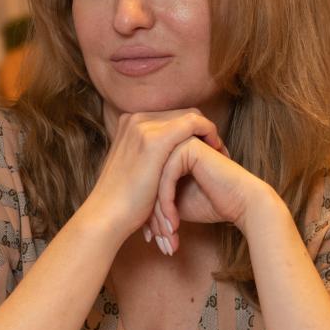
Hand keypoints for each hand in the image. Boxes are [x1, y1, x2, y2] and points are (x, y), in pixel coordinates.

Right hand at [78, 109, 228, 245]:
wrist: (107, 215)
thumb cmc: (121, 201)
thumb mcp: (131, 168)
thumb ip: (143, 155)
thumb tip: (158, 160)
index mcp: (128, 124)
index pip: (170, 117)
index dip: (191, 130)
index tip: (206, 148)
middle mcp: (135, 119)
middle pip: (181, 114)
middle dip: (202, 130)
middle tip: (218, 149)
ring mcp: (144, 126)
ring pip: (191, 116)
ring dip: (209, 133)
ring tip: (221, 153)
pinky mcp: (156, 139)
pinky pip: (195, 124)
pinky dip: (210, 134)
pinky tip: (217, 151)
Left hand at [145, 134, 275, 253]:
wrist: (242, 204)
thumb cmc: (210, 204)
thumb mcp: (174, 203)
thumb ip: (154, 198)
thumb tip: (128, 212)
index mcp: (166, 154)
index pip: (145, 184)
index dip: (146, 213)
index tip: (149, 238)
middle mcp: (171, 145)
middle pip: (147, 183)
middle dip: (151, 217)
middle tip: (156, 241)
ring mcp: (179, 143)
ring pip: (154, 182)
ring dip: (159, 215)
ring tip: (166, 239)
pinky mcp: (189, 148)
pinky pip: (167, 179)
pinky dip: (168, 206)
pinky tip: (174, 227)